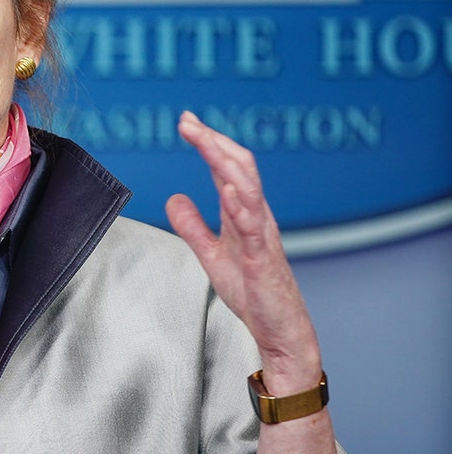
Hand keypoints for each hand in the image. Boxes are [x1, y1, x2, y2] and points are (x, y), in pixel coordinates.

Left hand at [165, 111, 320, 391]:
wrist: (280, 331)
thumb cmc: (253, 294)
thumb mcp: (211, 254)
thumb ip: (193, 226)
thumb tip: (174, 198)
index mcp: (244, 214)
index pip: (227, 168)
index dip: (209, 143)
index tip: (187, 122)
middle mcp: (257, 218)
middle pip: (240, 169)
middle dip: (214, 142)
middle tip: (188, 122)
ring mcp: (263, 237)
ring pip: (249, 190)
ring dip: (226, 163)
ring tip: (206, 142)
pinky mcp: (263, 260)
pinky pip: (254, 228)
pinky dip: (241, 206)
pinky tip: (227, 190)